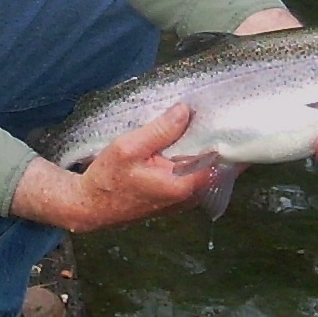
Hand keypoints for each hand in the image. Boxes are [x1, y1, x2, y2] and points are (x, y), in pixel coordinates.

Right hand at [11, 104, 225, 233]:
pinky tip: (184, 141)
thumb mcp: (128, 147)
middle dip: (217, 141)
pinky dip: (193, 159)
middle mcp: (189, 196)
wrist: (90, 206)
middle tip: (214, 114)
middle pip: (217, 165)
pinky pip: (194, 175)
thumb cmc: (107, 179)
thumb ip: (159, 130)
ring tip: (200, 123)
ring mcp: (183, 200)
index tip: (227, 116)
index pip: (221, 160)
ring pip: (206, 170)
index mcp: (183, 185)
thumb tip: (185, 110)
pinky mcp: (175, 199)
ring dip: (204, 150)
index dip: (226, 137)